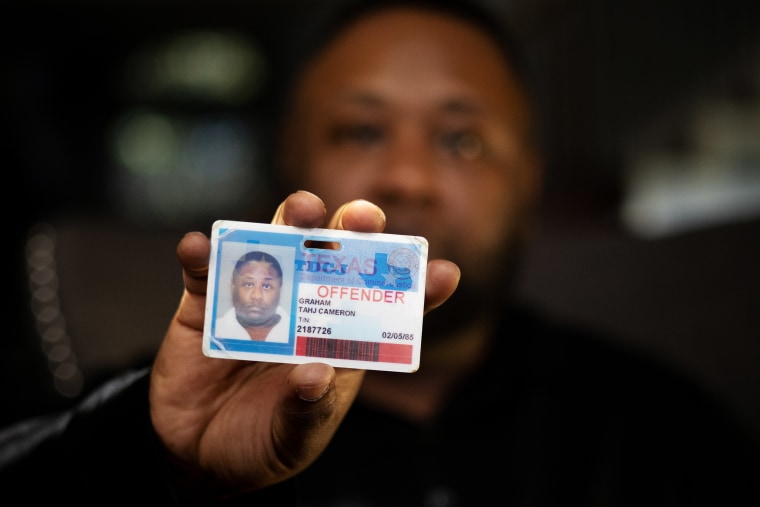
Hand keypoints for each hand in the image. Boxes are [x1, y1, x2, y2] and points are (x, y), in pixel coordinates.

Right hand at [149, 191, 459, 493]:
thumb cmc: (262, 443)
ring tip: (301, 210)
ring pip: (277, 249)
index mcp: (338, 344)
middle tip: (362, 218)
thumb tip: (313, 375)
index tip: (444, 273)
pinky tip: (198, 245)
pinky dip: (201, 256)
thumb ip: (306, 410)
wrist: (198, 457)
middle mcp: (303, 313)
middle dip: (351, 233)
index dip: (414, 289)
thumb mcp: (295, 438)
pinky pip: (204, 273)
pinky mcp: (207, 306)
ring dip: (289, 223)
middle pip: (332, 261)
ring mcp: (257, 303)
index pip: (383, 309)